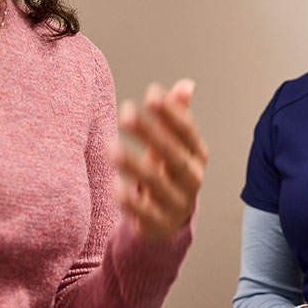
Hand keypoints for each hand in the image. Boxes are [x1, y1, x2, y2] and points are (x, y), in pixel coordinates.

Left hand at [113, 79, 207, 240]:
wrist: (170, 218)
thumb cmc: (169, 173)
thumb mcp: (174, 145)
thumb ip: (176, 116)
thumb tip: (187, 84)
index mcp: (197, 155)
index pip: (187, 131)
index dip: (171, 113)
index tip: (151, 94)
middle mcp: (191, 178)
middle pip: (173, 154)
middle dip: (151, 134)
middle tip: (126, 113)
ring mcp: (176, 201)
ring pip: (157, 183)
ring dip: (134, 164)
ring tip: (111, 147)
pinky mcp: (159, 222)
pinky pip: (145, 212)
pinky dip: (131, 201)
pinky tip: (114, 187)